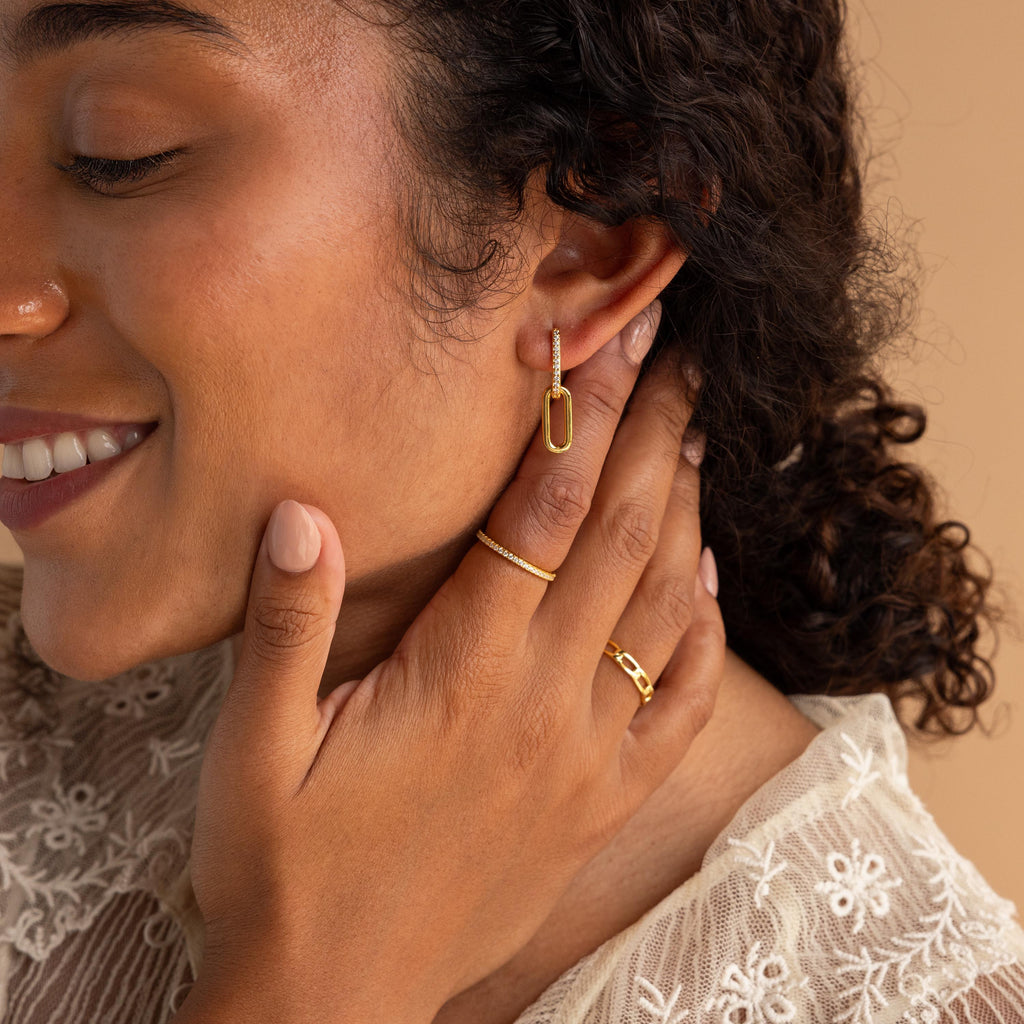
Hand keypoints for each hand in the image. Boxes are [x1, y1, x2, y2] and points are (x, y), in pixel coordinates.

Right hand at [179, 305, 724, 1023]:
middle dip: (651, 437)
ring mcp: (584, 756)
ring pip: (660, 608)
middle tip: (677, 364)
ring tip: (696, 439)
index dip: (577, 419)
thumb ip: (287, 625)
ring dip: (684, 513)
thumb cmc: (282, 868)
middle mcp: (542, 702)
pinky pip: (681, 708)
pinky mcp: (601, 804)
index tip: (604, 347)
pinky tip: (705, 579)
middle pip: (617, 539)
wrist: (331, 997)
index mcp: (462, 672)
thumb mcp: (254, 747)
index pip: (540, 514)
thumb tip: (303, 512)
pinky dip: (702, 634)